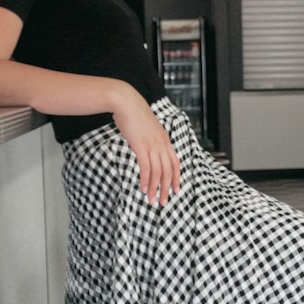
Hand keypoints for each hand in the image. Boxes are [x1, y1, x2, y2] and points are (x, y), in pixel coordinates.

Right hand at [111, 87, 181, 205]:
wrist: (126, 102)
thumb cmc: (134, 114)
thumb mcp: (148, 127)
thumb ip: (152, 139)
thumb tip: (149, 148)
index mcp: (165, 139)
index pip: (175, 162)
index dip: (177, 178)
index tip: (176, 190)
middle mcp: (162, 144)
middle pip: (168, 171)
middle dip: (167, 188)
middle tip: (164, 202)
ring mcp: (152, 145)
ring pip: (158, 172)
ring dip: (156, 188)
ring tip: (152, 200)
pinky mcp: (141, 146)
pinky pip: (146, 167)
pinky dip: (146, 180)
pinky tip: (143, 189)